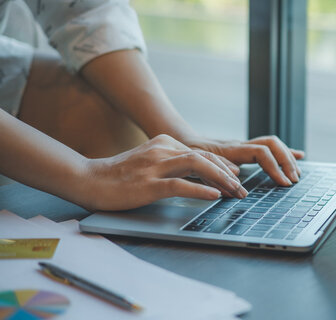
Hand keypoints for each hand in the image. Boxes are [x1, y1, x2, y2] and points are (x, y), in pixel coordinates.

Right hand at [75, 134, 247, 210]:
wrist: (88, 179)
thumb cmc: (120, 176)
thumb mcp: (150, 163)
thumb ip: (172, 164)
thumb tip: (200, 176)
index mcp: (164, 143)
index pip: (201, 153)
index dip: (222, 165)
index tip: (236, 177)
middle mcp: (162, 150)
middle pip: (204, 157)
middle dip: (227, 173)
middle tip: (241, 188)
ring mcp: (154, 166)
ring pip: (196, 165)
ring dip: (220, 179)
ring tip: (234, 191)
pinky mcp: (147, 184)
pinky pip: (179, 184)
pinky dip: (200, 190)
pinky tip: (214, 196)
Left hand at [184, 135, 304, 185]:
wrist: (181, 141)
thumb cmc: (186, 156)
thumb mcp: (195, 166)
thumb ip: (213, 172)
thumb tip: (235, 180)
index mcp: (230, 149)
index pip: (260, 152)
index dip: (274, 167)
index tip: (282, 182)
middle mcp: (240, 145)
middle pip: (272, 145)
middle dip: (286, 162)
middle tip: (293, 180)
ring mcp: (244, 145)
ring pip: (273, 144)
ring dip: (288, 158)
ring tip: (297, 173)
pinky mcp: (246, 149)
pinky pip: (269, 148)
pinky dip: (285, 153)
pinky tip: (298, 156)